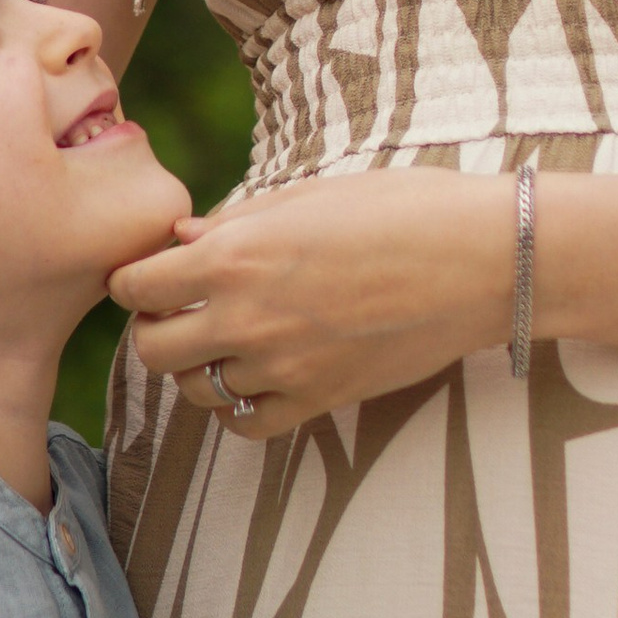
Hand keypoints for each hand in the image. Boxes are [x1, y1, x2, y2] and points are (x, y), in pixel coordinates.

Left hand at [113, 168, 516, 435]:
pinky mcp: (319, 400)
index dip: (135, 279)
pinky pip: (247, 422)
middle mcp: (247, 317)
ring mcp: (282, 366)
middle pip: (152, 349)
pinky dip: (240, 405)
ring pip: (195, 390)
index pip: (135, 287)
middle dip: (157, 327)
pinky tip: (258, 376)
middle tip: (182, 309)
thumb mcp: (308, 194)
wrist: (481, 260)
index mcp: (235, 254)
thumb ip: (236, 222)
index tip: (153, 274)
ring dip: (198, 366)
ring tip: (225, 339)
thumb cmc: (401, 209)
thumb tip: (182, 239)